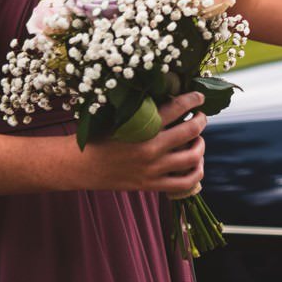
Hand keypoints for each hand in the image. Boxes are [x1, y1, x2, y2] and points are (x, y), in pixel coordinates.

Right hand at [79, 92, 207, 194]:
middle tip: (200, 117)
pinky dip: (196, 173)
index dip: (194, 98)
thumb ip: (147, 110)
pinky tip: (195, 163)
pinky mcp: (150, 185)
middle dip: (201, 120)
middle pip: (192, 130)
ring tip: (197, 140)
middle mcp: (150, 148)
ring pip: (193, 157)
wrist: (80, 165)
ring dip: (201, 145)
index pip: (179, 106)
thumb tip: (175, 96)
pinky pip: (184, 184)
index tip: (199, 97)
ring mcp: (152, 169)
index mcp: (143, 127)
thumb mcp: (123, 118)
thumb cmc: (101, 136)